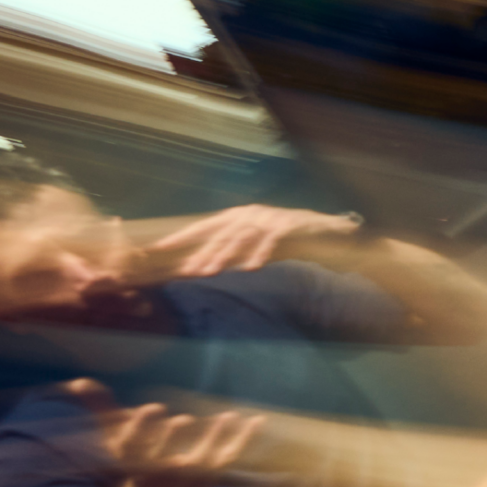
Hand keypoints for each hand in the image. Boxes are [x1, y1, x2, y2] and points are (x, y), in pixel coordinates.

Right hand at [64, 379, 265, 486]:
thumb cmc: (134, 471)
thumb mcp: (115, 444)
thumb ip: (101, 411)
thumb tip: (80, 381)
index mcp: (133, 469)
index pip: (133, 450)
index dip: (142, 430)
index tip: (151, 408)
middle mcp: (161, 480)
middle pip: (165, 462)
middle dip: (171, 442)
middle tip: (180, 419)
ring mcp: (189, 482)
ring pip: (201, 463)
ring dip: (213, 440)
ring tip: (225, 417)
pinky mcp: (212, 479)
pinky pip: (229, 460)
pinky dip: (244, 441)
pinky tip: (257, 420)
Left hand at [147, 205, 360, 278]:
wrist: (327, 234)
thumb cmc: (288, 242)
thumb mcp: (255, 247)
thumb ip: (234, 252)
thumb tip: (203, 267)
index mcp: (239, 216)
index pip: (204, 226)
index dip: (181, 237)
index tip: (158, 249)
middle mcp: (251, 213)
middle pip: (221, 234)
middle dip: (202, 253)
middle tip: (187, 272)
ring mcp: (270, 218)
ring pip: (242, 236)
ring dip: (225, 255)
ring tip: (211, 272)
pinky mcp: (290, 225)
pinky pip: (272, 240)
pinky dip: (261, 253)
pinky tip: (252, 268)